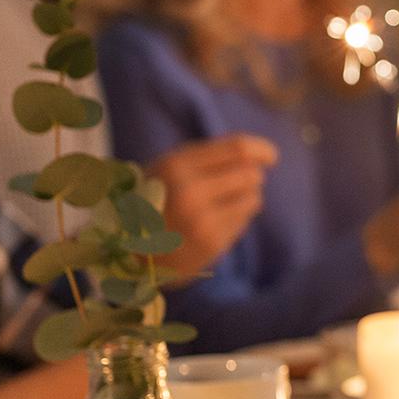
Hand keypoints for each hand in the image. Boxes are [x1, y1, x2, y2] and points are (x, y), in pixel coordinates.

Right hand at [152, 134, 278, 278]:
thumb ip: (207, 158)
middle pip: (250, 173)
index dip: (261, 150)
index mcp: (177, 165)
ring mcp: (201, 220)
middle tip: (236, 185)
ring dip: (246, 198)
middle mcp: (190, 191)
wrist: (126, 249)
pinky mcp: (211, 244)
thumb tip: (259, 154)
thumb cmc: (155, 199)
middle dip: (251, 177)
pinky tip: (214, 222)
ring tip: (222, 204)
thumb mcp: (169, 169)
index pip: (238, 149)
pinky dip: (237, 219)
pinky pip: (243, 221)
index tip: (272, 156)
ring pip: (253, 198)